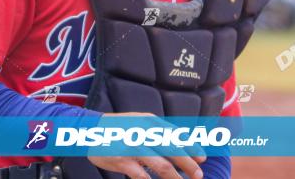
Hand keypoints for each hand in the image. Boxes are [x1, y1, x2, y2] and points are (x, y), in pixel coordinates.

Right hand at [87, 112, 205, 178]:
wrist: (92, 130)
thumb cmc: (122, 128)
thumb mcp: (142, 122)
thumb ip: (160, 132)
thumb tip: (184, 144)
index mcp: (151, 122)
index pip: (177, 135)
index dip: (192, 147)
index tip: (203, 158)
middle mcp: (144, 133)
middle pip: (173, 150)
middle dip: (189, 164)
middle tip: (199, 175)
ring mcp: (133, 148)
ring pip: (162, 166)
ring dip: (175, 178)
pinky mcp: (123, 162)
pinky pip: (142, 176)